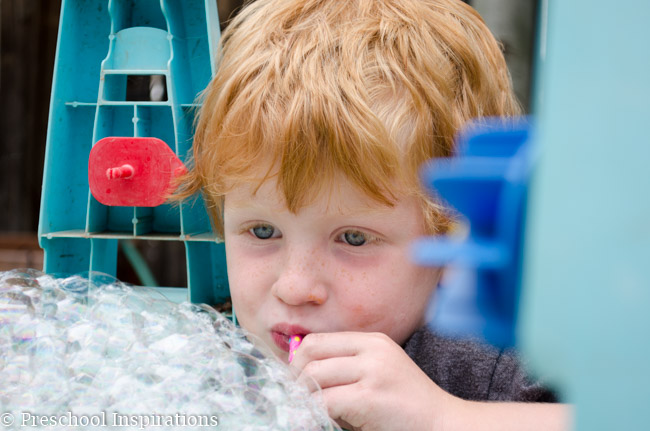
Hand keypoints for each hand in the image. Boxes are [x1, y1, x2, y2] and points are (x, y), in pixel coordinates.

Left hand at [291, 332, 454, 430]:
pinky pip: (325, 402)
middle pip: (311, 353)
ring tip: (305, 413)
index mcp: (373, 341)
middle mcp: (372, 350)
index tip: (293, 383)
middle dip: (295, 378)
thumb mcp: (377, 374)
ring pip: (314, 377)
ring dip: (302, 398)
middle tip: (294, 399)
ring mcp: (373, 371)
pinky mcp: (371, 397)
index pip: (318, 340)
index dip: (297, 361)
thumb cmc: (406, 408)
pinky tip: (316, 422)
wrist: (443, 425)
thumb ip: (347, 368)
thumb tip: (300, 376)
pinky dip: (313, 415)